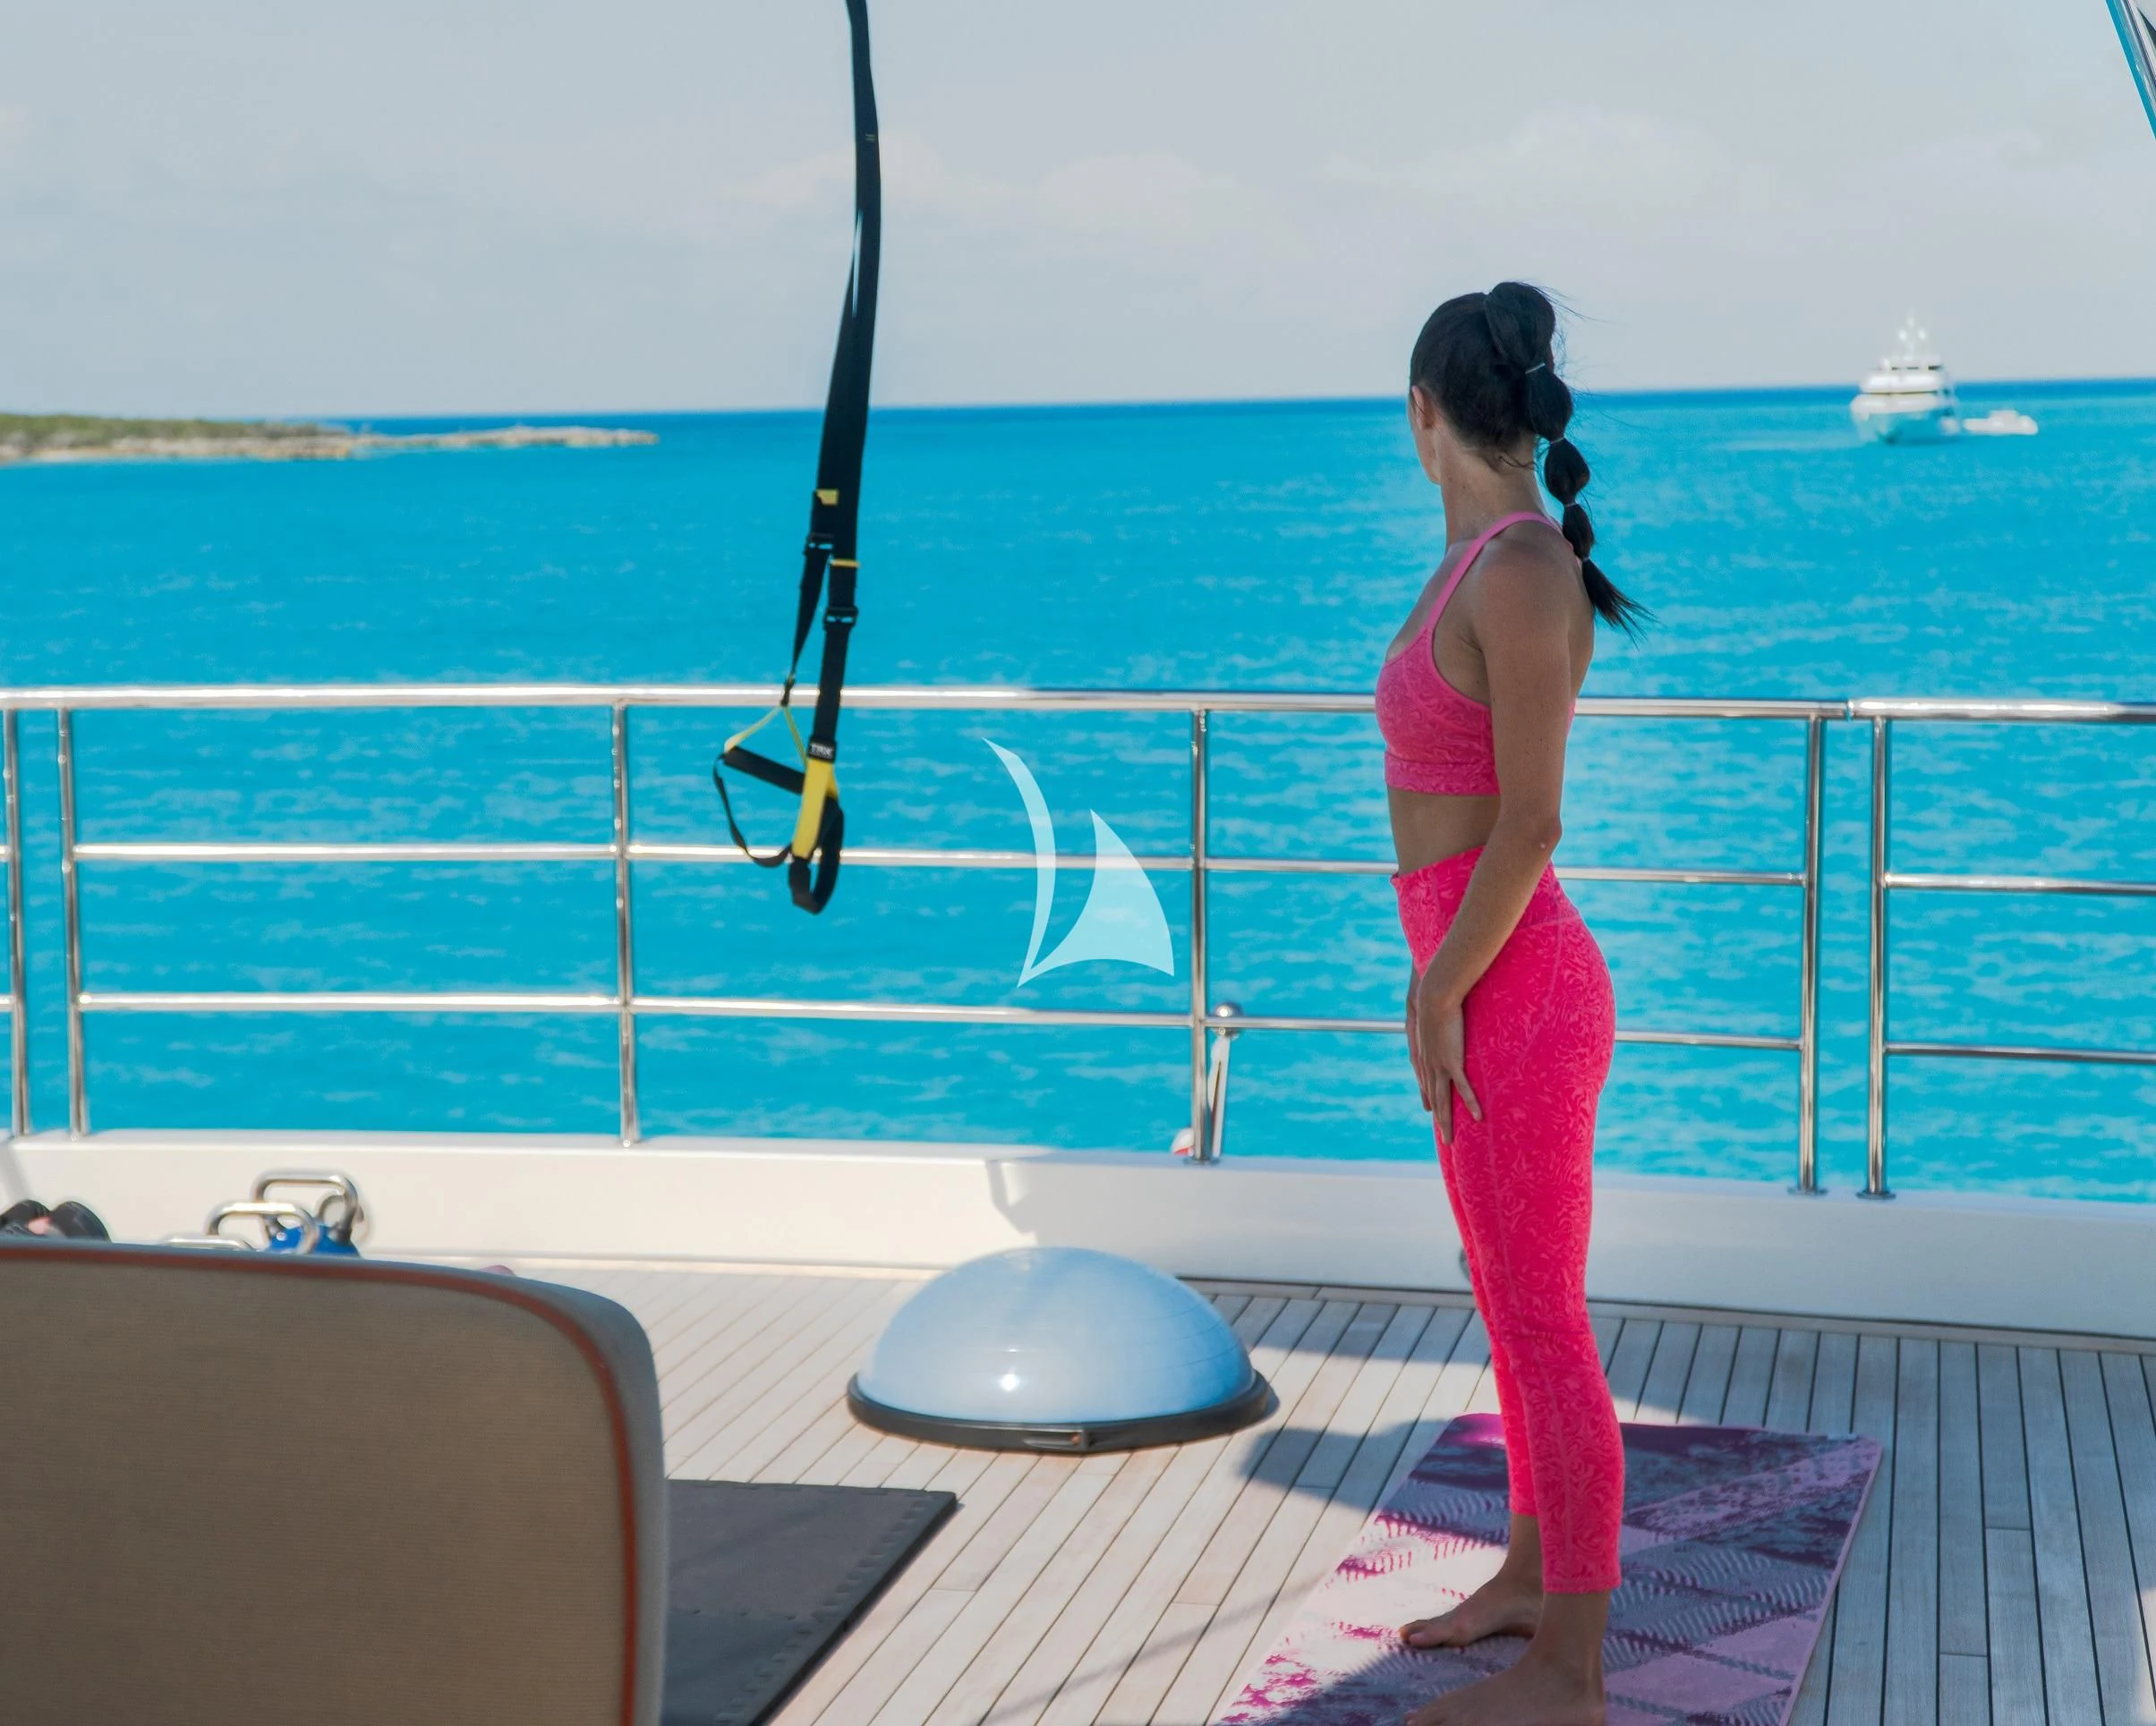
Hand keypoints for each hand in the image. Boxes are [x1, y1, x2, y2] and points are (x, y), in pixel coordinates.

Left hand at [1409, 972, 1481, 1148]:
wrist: (1434, 995)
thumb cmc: (1437, 1000)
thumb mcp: (1437, 1015)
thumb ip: (1443, 1022)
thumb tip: (1450, 1019)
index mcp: (1425, 1054)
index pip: (1427, 1082)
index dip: (1430, 1098)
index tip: (1431, 1111)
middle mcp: (1430, 1064)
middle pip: (1435, 1097)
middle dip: (1440, 1118)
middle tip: (1445, 1138)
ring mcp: (1440, 1065)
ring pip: (1444, 1099)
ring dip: (1448, 1121)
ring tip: (1451, 1139)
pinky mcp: (1452, 1061)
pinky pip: (1463, 1088)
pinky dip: (1471, 1104)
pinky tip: (1478, 1118)